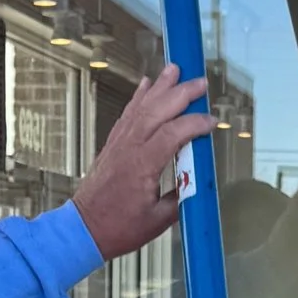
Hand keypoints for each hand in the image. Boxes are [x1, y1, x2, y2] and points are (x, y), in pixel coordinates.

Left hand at [72, 62, 211, 262]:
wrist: (84, 228)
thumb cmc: (120, 227)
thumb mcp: (160, 220)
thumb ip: (181, 196)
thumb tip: (197, 179)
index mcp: (143, 165)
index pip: (174, 133)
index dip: (195, 124)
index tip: (213, 123)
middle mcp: (129, 148)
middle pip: (158, 111)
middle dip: (181, 93)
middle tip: (200, 82)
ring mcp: (119, 143)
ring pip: (142, 107)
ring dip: (160, 87)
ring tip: (174, 69)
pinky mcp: (113, 144)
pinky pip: (128, 114)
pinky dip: (139, 97)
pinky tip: (147, 85)